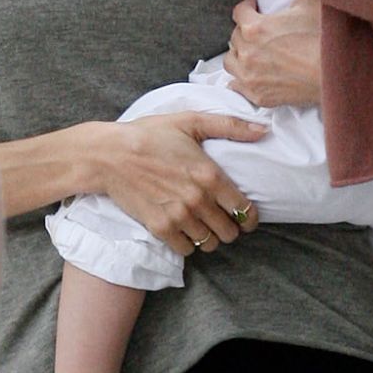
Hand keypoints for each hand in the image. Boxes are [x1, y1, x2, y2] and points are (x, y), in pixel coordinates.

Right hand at [102, 108, 263, 254]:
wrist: (110, 155)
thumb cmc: (150, 134)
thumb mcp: (191, 121)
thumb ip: (230, 126)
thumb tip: (262, 130)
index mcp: (210, 175)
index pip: (244, 210)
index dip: (249, 217)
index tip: (246, 216)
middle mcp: (198, 199)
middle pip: (229, 232)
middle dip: (230, 228)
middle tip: (222, 220)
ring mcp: (178, 216)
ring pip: (209, 244)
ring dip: (209, 238)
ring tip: (203, 226)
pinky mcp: (159, 227)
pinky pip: (185, 250)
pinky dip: (187, 244)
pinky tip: (184, 231)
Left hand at [222, 0, 321, 108]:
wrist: (339, 76)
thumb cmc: (326, 36)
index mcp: (255, 28)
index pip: (238, 12)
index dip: (248, 6)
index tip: (257, 6)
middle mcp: (247, 53)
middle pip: (235, 36)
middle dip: (245, 29)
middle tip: (262, 28)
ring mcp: (251, 78)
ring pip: (231, 61)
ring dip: (241, 52)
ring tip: (256, 49)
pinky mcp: (258, 96)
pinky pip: (236, 85)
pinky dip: (242, 77)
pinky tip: (255, 71)